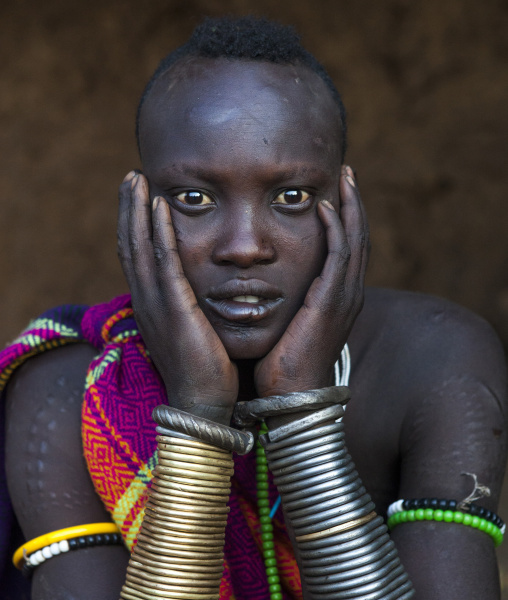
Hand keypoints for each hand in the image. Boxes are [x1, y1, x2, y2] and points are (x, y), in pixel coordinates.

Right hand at [117, 172, 237, 423]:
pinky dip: (160, 232)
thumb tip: (196, 295)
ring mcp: (156, 306)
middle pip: (129, 246)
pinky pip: (164, 262)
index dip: (134, 226)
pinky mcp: (175, 309)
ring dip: (137, 210)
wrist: (204, 405)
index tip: (140, 198)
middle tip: (132, 176)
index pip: (136, 259)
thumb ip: (188, 310)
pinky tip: (162, 207)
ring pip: (139, 248)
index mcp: (151, 309)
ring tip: (138, 179)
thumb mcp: (191, 334)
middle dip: (128, 209)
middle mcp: (146, 303)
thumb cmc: (205, 372)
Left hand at [254, 166, 368, 396]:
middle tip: (347, 173)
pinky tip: (323, 207)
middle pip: (359, 238)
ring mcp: (345, 298)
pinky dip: (336, 228)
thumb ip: (287, 302)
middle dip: (354, 203)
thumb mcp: (289, 326)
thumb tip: (264, 287)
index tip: (334, 191)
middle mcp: (348, 295)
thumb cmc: (283, 365)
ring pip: (356, 240)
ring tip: (344, 178)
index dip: (345, 218)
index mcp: (337, 299)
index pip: (347, 249)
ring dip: (350, 206)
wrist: (291, 396)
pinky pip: (340, 255)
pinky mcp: (332, 302)